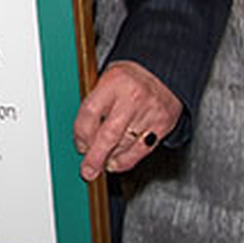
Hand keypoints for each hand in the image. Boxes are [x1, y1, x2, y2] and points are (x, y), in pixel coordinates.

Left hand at [72, 60, 181, 179]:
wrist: (164, 71)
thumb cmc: (130, 76)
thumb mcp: (107, 78)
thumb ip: (95, 101)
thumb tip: (81, 132)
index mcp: (113, 82)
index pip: (90, 112)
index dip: (81, 133)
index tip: (79, 144)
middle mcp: (132, 98)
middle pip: (109, 134)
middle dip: (95, 157)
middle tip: (87, 171)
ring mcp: (149, 113)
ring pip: (125, 145)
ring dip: (110, 159)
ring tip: (100, 165)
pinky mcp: (162, 125)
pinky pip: (142, 149)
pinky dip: (127, 160)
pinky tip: (116, 163)